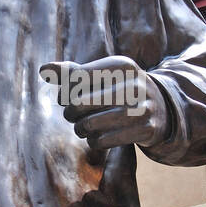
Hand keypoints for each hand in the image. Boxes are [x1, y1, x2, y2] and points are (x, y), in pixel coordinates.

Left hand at [39, 56, 172, 151]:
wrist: (162, 109)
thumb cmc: (121, 89)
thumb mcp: (104, 75)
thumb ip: (74, 72)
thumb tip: (43, 69)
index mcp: (122, 65)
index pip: (76, 79)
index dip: (65, 92)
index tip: (66, 97)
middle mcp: (134, 84)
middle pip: (79, 103)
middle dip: (70, 112)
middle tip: (73, 115)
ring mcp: (141, 108)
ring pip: (88, 125)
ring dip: (80, 129)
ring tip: (84, 126)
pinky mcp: (144, 130)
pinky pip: (101, 141)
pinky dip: (94, 141)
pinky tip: (99, 136)